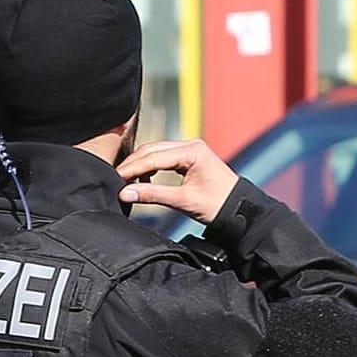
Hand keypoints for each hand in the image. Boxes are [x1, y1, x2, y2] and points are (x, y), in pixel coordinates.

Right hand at [117, 139, 239, 224]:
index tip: (115, 177)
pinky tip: (144, 180)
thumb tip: (125, 193)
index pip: (153, 156)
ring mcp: (190, 150)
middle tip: (116, 179)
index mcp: (192, 151)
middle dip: (133, 164)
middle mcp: (191, 145)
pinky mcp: (189, 158)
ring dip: (141, 165)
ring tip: (127, 181)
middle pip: (152, 150)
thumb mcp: (184, 201)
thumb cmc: (218, 205)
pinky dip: (151, 167)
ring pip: (156, 152)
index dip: (132, 167)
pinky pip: (164, 157)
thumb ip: (153, 195)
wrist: (240, 211)